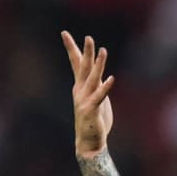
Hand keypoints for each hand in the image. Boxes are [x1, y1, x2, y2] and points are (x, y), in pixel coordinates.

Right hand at [61, 31, 114, 155]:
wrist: (88, 142)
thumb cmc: (93, 120)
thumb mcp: (95, 99)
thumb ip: (96, 86)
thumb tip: (100, 75)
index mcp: (80, 86)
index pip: (75, 63)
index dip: (71, 48)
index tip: (64, 33)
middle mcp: (80, 90)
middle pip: (82, 67)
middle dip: (85, 51)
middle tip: (88, 37)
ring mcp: (85, 100)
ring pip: (92, 78)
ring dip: (98, 64)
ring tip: (103, 50)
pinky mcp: (92, 110)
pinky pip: (100, 96)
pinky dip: (106, 88)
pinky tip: (112, 79)